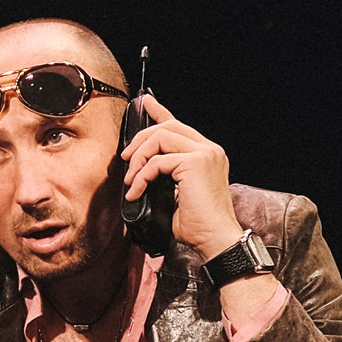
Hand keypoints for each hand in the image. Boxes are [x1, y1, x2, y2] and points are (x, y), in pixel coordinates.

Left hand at [120, 95, 246, 258]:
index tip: (145, 102)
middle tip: (126, 159)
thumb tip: (142, 172)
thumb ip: (166, 175)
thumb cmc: (198, 225)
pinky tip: (136, 191)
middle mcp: (209, 149)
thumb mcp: (177, 194)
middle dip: (140, 139)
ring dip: (138, 158)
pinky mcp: (195, 162)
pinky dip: (141, 176)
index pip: (180, 126)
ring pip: (159, 138)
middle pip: (167, 127)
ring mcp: (204, 153)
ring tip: (132, 180)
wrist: (215, 238)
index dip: (160, 111)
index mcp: (207, 154)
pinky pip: (156, 161)